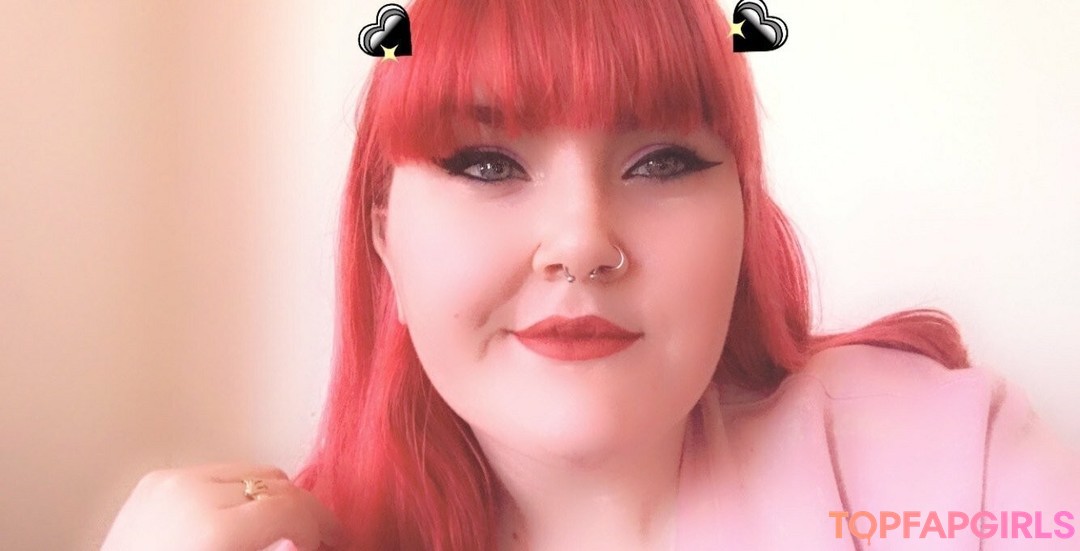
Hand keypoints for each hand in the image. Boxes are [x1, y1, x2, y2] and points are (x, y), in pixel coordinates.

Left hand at [101, 463, 349, 550]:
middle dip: (297, 511)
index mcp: (213, 529)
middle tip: (307, 539)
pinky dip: (232, 493)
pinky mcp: (156, 480)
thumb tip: (306, 542)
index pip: (290, 507)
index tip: (333, 541)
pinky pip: (216, 473)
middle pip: (275, 482)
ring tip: (268, 531)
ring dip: (266, 499)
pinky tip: (234, 521)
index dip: (322, 525)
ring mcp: (171, 481)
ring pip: (249, 471)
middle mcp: (191, 492)